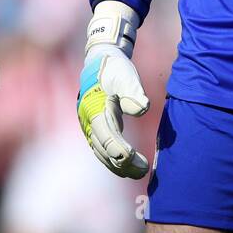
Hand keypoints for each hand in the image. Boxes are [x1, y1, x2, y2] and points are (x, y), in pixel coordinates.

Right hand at [78, 1, 150, 178]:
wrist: (100, 60)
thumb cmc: (114, 68)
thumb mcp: (125, 75)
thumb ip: (132, 91)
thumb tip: (142, 108)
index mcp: (94, 108)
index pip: (106, 135)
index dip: (118, 149)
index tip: (132, 158)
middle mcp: (88, 120)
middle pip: (104, 148)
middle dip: (122, 163)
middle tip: (144, 171)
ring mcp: (89, 126)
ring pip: (102, 152)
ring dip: (119, 165)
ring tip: (141, 172)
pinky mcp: (95, 128)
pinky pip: (102, 149)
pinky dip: (114, 160)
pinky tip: (129, 167)